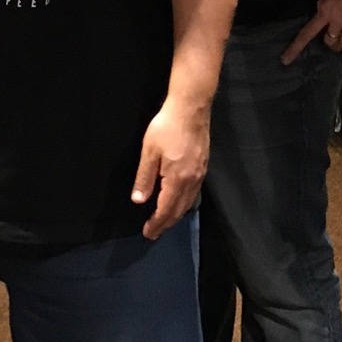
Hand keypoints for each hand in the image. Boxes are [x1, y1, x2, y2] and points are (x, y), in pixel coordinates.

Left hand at [131, 97, 209, 238]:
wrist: (191, 108)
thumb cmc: (167, 127)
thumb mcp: (149, 151)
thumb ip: (144, 177)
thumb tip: (139, 200)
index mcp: (177, 179)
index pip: (166, 209)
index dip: (156, 223)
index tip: (148, 233)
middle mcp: (191, 181)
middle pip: (179, 210)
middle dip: (166, 223)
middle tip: (154, 233)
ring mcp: (199, 174)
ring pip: (188, 203)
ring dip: (176, 215)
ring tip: (165, 221)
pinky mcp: (202, 166)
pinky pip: (194, 193)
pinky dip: (185, 203)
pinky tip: (179, 201)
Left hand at [282, 0, 341, 63]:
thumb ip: (326, 3)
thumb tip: (323, 12)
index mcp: (321, 6)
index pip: (307, 30)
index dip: (295, 46)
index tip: (285, 60)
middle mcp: (328, 17)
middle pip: (324, 38)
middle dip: (326, 42)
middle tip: (329, 42)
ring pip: (334, 43)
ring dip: (337, 46)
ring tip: (340, 46)